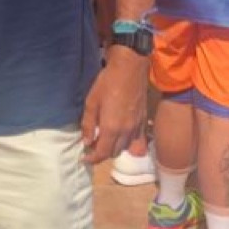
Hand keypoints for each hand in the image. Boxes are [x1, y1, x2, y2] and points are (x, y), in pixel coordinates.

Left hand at [81, 48, 147, 165]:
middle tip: (93, 144)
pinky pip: (138, 140)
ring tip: (106, 139)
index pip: (102, 153)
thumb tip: (87, 142)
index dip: (92, 159)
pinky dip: (129, 142)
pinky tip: (121, 135)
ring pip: (126, 148)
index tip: (84, 157)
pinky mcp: (144, 121)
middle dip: (102, 153)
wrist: (130, 69)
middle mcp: (126, 132)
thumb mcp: (91, 102)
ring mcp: (137, 128)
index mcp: (112, 128)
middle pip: (114, 153)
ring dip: (115, 148)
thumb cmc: (107, 83)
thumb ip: (88, 125)